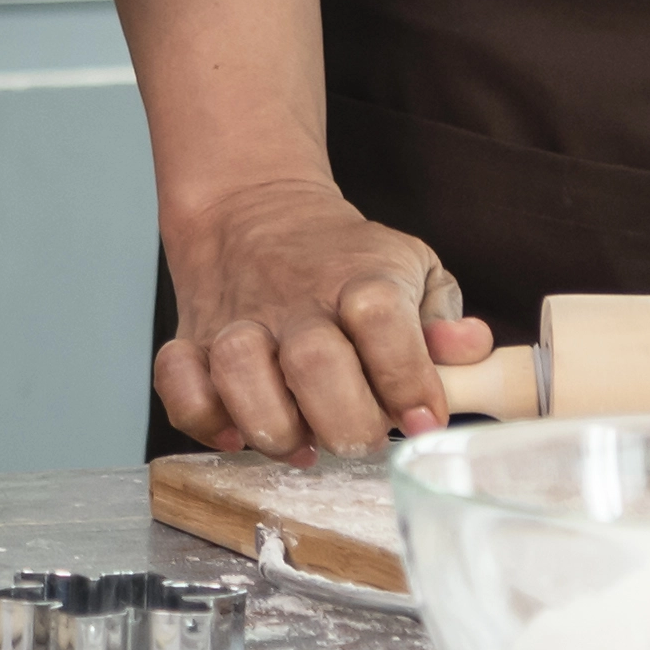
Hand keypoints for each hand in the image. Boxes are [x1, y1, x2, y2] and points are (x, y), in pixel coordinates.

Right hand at [152, 174, 492, 458]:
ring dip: (274, 426)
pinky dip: (203, 417)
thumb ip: (443, 318)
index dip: (407, 378)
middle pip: (314, 361)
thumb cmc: (344, 259)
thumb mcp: (410, 268)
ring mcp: (238, 320)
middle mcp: (295, 300)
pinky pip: (179, 384)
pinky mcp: (193, 340)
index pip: (381, 321)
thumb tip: (470, 350)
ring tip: (303, 440)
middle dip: (346, 420)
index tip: (425, 418)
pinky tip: (237, 429)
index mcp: (358, 277)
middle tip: (362, 435)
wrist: (252, 209)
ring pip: (240, 374)